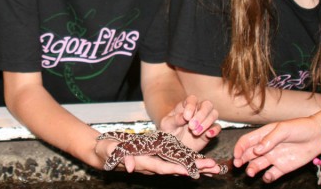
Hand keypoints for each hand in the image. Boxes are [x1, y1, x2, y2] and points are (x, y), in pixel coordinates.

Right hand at [95, 137, 219, 176]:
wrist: (105, 152)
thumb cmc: (107, 150)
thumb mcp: (111, 151)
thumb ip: (122, 157)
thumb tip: (133, 166)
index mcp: (144, 163)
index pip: (162, 167)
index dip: (177, 169)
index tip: (191, 171)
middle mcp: (153, 165)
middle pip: (176, 169)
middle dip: (194, 168)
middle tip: (212, 167)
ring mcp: (156, 163)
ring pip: (179, 166)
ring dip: (196, 167)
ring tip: (214, 166)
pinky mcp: (157, 158)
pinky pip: (175, 161)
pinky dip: (189, 162)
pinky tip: (202, 163)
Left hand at [159, 96, 220, 151]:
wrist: (174, 146)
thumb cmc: (169, 131)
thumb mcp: (167, 125)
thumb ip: (174, 119)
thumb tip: (184, 117)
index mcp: (185, 106)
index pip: (192, 99)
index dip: (191, 106)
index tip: (186, 117)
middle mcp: (197, 110)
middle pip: (207, 104)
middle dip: (201, 114)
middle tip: (191, 126)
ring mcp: (205, 120)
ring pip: (214, 114)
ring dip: (206, 123)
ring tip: (195, 133)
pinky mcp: (210, 130)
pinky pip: (217, 127)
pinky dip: (215, 130)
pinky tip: (208, 135)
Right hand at [233, 118, 320, 182]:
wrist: (318, 136)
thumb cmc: (300, 127)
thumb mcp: (283, 129)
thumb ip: (269, 139)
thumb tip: (257, 150)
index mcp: (263, 135)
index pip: (246, 141)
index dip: (239, 148)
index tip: (236, 155)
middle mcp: (266, 147)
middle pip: (249, 154)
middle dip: (241, 159)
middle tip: (238, 165)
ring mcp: (274, 157)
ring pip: (258, 165)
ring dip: (252, 169)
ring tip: (250, 172)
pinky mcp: (283, 167)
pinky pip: (272, 174)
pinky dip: (267, 177)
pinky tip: (267, 176)